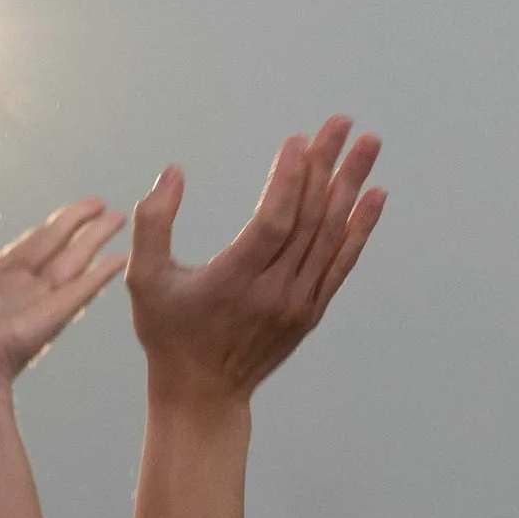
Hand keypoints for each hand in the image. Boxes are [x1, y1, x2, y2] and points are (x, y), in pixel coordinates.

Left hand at [0, 199, 126, 392]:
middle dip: (81, 227)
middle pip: (57, 250)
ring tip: (119, 218)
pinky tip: (119, 257)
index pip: (27, 250)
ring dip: (95, 240)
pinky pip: (80, 290)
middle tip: (105, 206)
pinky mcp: (51, 316)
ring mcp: (38, 304)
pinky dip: (100, 274)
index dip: (52, 230)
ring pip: (73, 263)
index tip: (75, 212)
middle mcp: (18, 292)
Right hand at [127, 118, 384, 408]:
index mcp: (232, 282)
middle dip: (326, 166)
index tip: (299, 141)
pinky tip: (374, 195)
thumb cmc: (170, 334)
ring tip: (368, 145)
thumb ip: (153, 223)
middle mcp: (272, 293)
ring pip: (330, 236)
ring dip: (351, 186)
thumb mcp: (144, 281)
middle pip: (308, 220)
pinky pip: (341, 263)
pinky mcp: (311, 311)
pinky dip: (360, 229)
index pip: (273, 223)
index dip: (289, 181)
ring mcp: (297, 304)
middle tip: (341, 123)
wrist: (204, 394)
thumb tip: (173, 172)